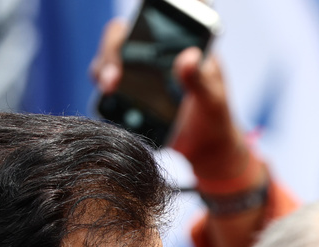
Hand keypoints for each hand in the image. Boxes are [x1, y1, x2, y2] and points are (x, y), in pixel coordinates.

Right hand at [89, 17, 255, 183]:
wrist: (206, 149)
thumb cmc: (215, 118)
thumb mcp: (213, 98)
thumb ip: (201, 79)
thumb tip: (190, 56)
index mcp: (175, 47)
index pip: (148, 24)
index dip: (134, 28)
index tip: (128, 41)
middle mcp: (152, 58)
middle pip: (120, 42)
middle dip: (111, 53)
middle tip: (114, 76)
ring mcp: (137, 79)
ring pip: (108, 64)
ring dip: (102, 71)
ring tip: (109, 88)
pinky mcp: (128, 101)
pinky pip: (108, 92)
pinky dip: (104, 95)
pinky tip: (108, 101)